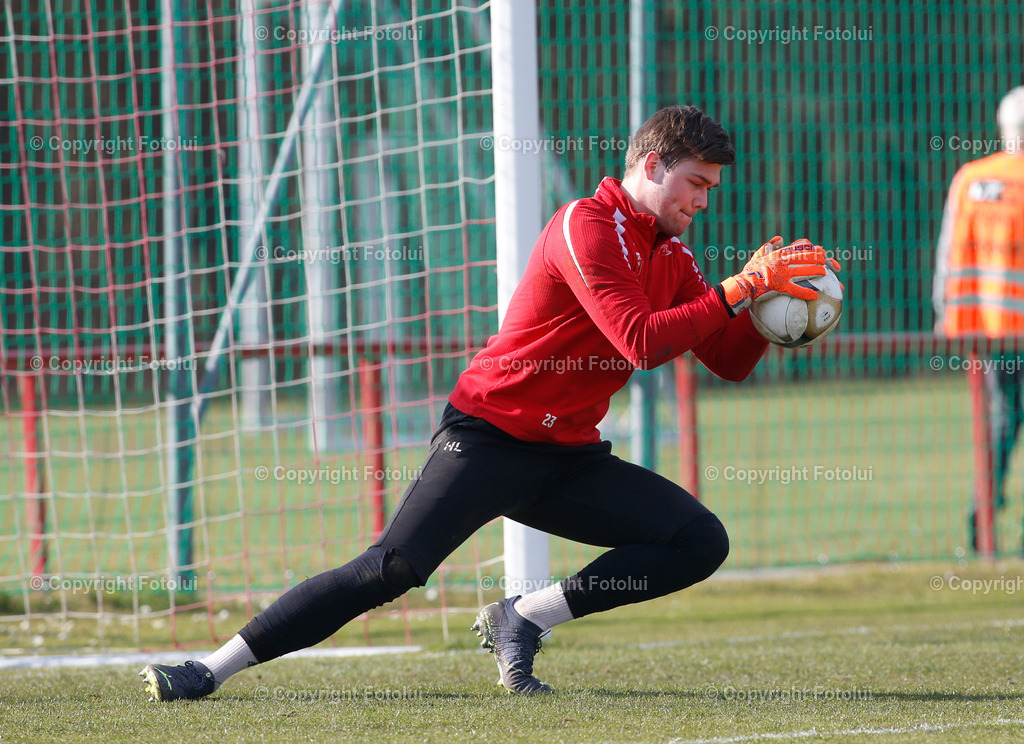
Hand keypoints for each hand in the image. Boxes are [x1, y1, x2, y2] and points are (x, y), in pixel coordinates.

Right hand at [720, 236, 834, 312]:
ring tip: (825, 274)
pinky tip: (814, 295)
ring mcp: (781, 274)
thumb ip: (769, 246)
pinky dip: (806, 293)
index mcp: (778, 254)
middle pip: (804, 257)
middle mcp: (781, 262)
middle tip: (825, 260)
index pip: (798, 248)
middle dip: (817, 258)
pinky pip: (796, 289)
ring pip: (804, 271)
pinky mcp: (779, 286)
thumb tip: (779, 238)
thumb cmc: (750, 271)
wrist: (743, 285)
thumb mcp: (758, 255)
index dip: (810, 248)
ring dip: (816, 272)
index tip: (818, 249)